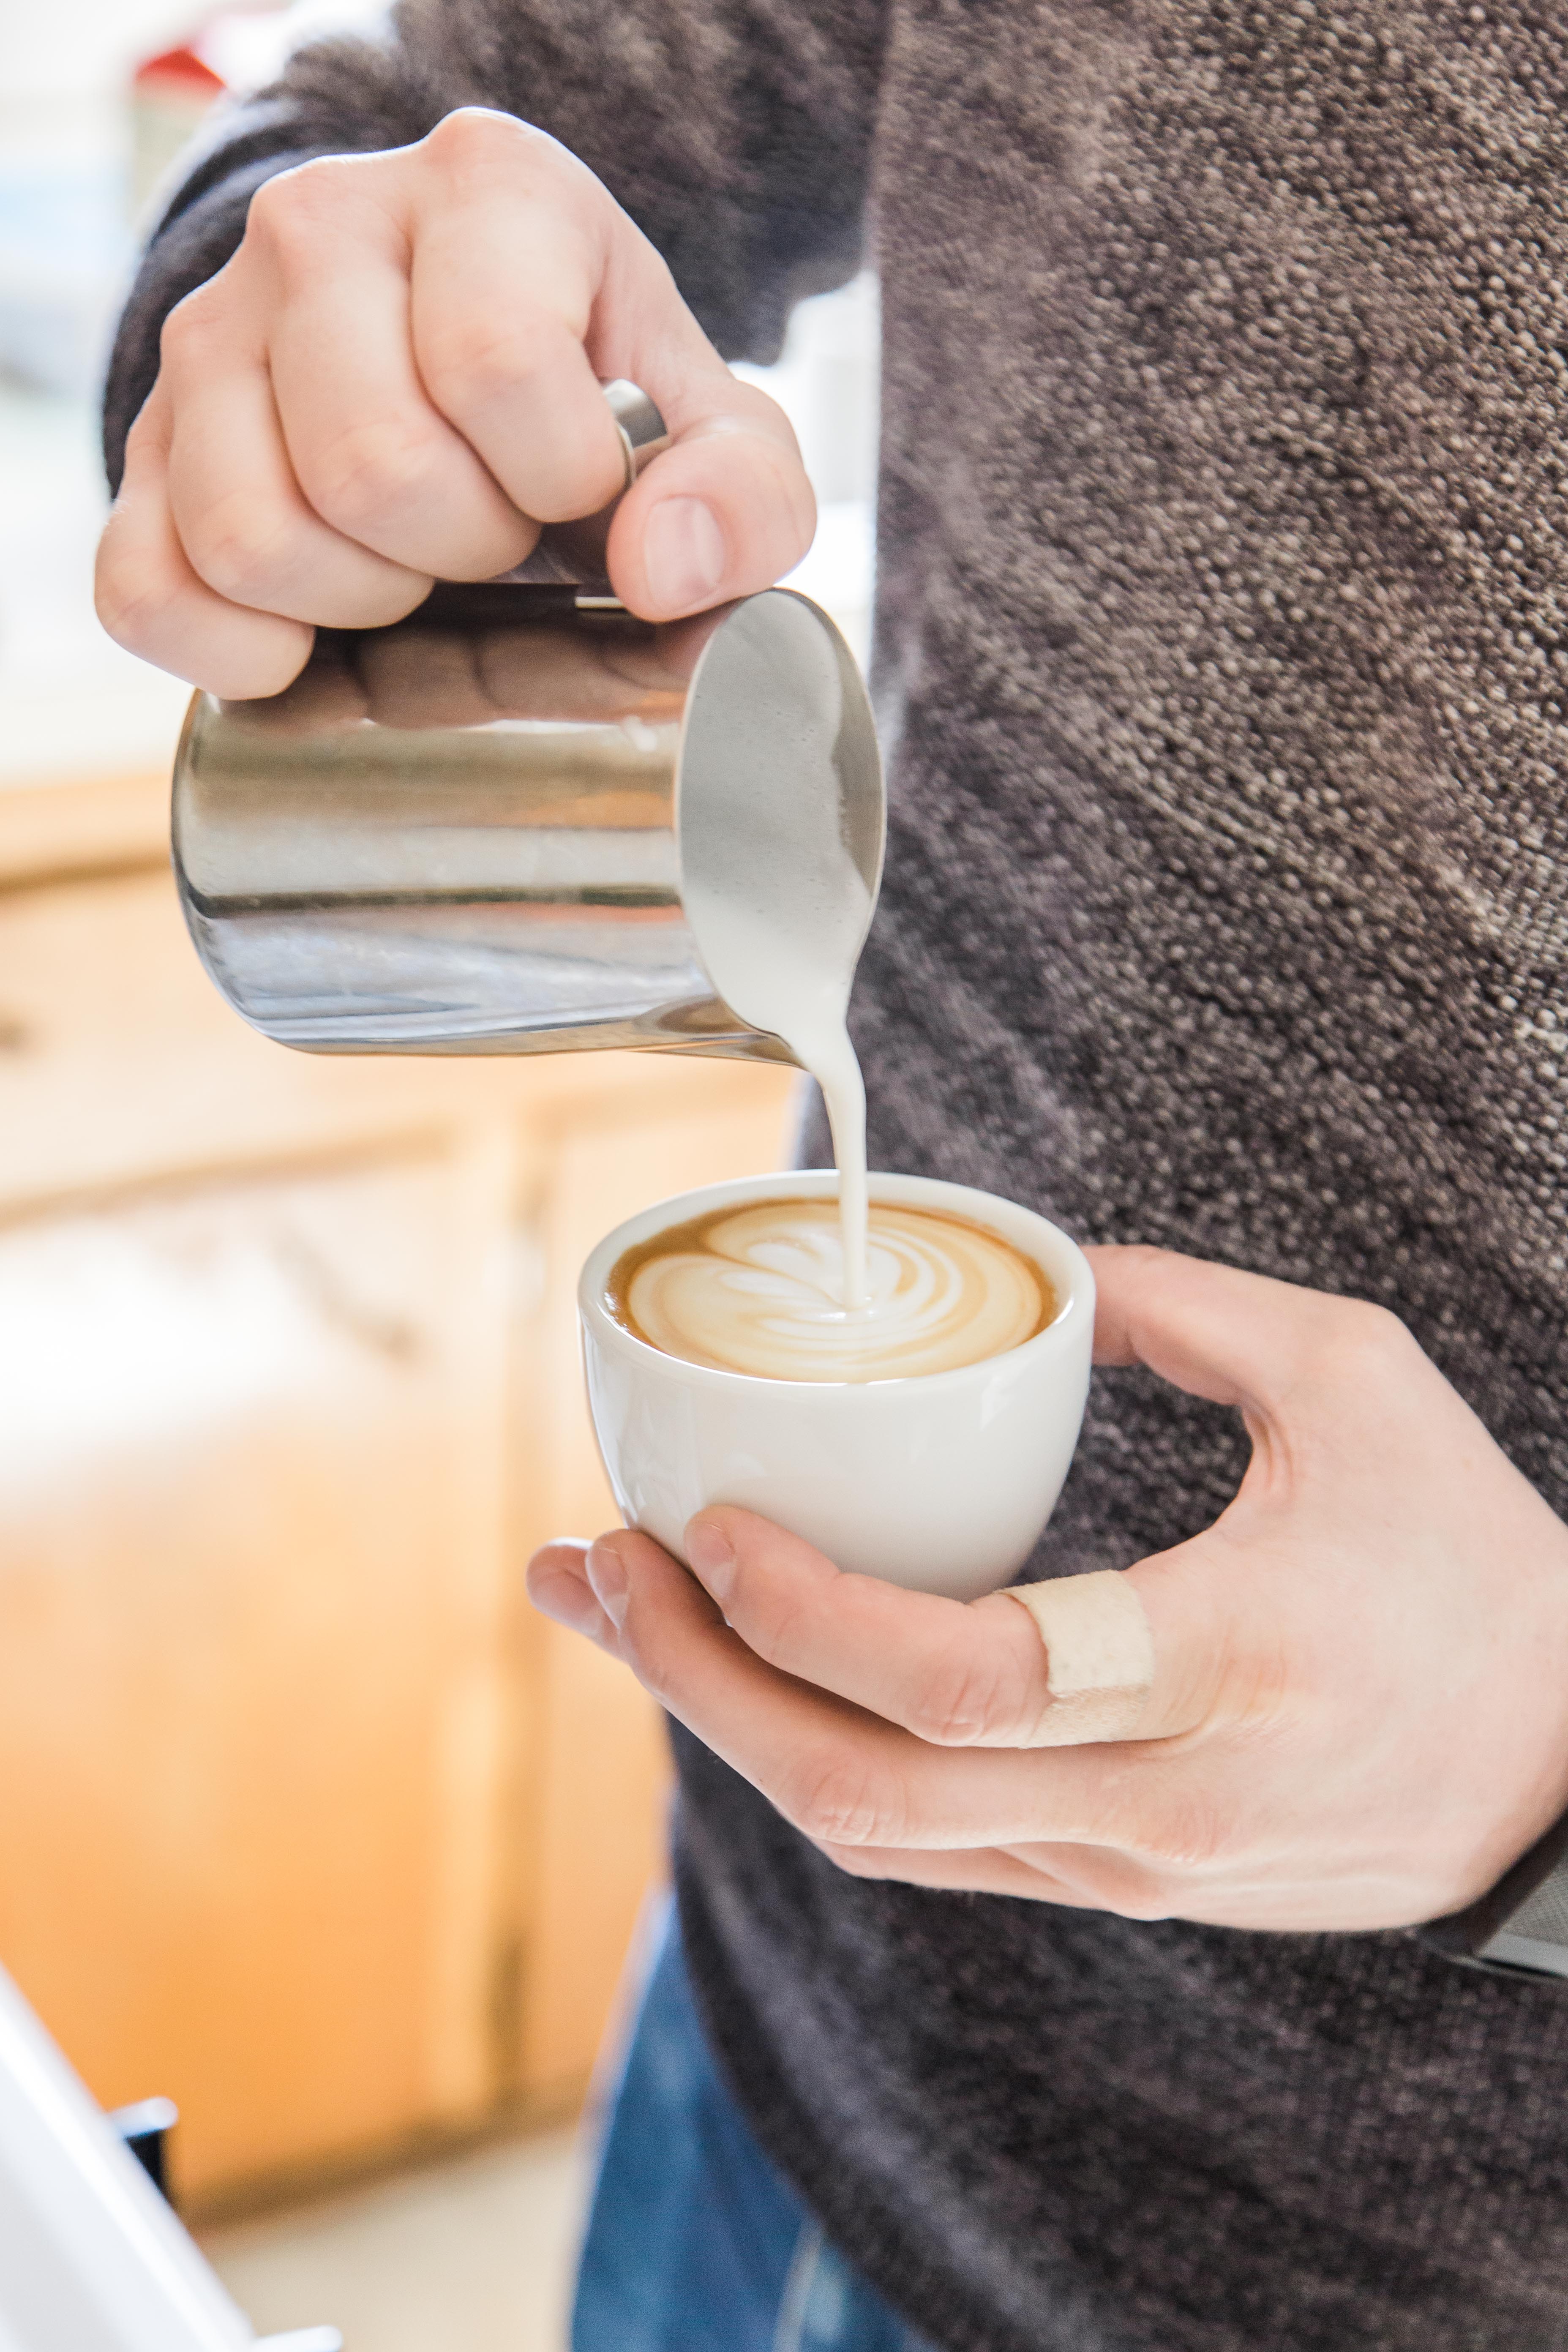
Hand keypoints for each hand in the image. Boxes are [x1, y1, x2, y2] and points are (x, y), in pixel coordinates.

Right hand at [96, 109, 812, 696]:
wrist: (475, 375)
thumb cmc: (600, 407)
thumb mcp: (716, 438)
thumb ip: (742, 498)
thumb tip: (661, 567)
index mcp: (486, 190)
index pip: (495, 364)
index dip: (557, 480)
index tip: (575, 488)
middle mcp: (321, 228)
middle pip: (373, 467)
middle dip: (460, 551)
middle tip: (491, 535)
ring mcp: (210, 335)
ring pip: (254, 538)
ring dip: (358, 600)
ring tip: (410, 563)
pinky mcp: (143, 448)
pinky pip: (147, 593)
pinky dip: (239, 649)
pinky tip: (313, 623)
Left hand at [529, 1245, 1567, 1930]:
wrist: (1565, 1770)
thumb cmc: (1475, 1565)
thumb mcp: (1363, 1384)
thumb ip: (1194, 1309)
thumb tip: (1052, 1278)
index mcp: (1215, 1664)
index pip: (961, 1678)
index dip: (804, 1613)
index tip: (705, 1522)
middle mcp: (1152, 1799)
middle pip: (862, 1785)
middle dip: (693, 1682)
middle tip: (588, 1570)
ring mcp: (1126, 1863)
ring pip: (872, 1833)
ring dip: (722, 1725)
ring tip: (623, 1615)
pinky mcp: (1118, 1881)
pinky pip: (925, 1844)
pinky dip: (811, 1758)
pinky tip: (747, 1676)